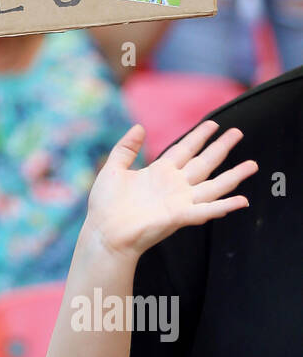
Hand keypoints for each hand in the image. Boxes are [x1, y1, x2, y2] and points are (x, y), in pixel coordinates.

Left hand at [85, 120, 256, 257]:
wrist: (104, 232)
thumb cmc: (106, 205)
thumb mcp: (113, 169)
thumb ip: (126, 148)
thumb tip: (140, 127)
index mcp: (159, 172)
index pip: (184, 149)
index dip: (198, 136)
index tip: (213, 124)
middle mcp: (173, 185)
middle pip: (203, 162)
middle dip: (221, 148)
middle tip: (238, 133)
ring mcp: (179, 201)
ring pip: (212, 185)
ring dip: (233, 176)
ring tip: (252, 165)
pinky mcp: (179, 216)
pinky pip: (206, 210)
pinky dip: (224, 206)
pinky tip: (242, 201)